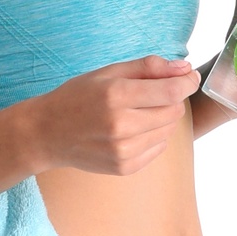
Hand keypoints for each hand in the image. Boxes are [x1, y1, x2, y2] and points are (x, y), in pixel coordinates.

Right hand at [26, 53, 200, 177]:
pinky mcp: (125, 167)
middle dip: (170, 98)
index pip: (171, 91)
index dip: (187, 82)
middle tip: (150, 94)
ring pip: (168, 129)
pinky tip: (131, 130)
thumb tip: (185, 68)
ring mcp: (123, 150)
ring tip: (136, 112)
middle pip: (174, 110)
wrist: (47, 134)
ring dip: (161, 117)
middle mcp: (121, 125)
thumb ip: (148, 68)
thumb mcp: (108, 73)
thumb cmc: (77, 97)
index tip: (189, 77)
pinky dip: (152, 136)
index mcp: (116, 95)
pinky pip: (158, 147)